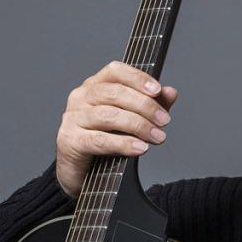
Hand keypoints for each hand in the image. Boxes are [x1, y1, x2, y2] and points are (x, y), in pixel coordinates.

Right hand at [55, 60, 178, 199]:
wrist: (79, 170)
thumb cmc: (105, 139)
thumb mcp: (131, 119)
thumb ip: (151, 104)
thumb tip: (171, 92)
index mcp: (95, 85)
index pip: (115, 71)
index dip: (137, 78)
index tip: (158, 90)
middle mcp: (81, 97)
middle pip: (114, 93)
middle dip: (144, 106)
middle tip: (164, 121)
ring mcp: (73, 118)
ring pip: (109, 116)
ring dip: (138, 125)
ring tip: (157, 137)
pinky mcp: (71, 140)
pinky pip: (100, 140)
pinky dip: (123, 143)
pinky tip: (140, 148)